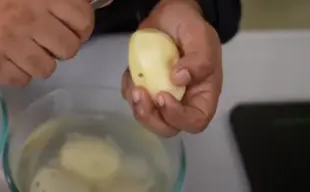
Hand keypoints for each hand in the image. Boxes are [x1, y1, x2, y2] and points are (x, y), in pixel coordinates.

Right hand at [0, 0, 93, 85]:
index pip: (82, 21)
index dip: (82, 28)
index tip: (73, 28)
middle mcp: (26, 19)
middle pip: (68, 50)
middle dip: (61, 46)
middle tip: (48, 40)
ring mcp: (7, 44)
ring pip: (46, 69)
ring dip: (41, 62)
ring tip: (27, 50)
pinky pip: (21, 81)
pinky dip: (19, 73)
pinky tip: (10, 59)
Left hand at [121, 0, 221, 136]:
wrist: (169, 14)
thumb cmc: (189, 25)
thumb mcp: (200, 37)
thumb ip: (198, 60)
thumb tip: (180, 80)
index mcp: (203, 92)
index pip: (195, 120)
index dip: (178, 117)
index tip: (163, 96)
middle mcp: (183, 99)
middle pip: (168, 127)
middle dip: (151, 118)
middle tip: (140, 95)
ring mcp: (162, 94)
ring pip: (148, 117)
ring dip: (137, 106)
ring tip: (134, 83)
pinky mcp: (146, 87)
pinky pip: (134, 100)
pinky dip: (128, 91)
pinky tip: (131, 74)